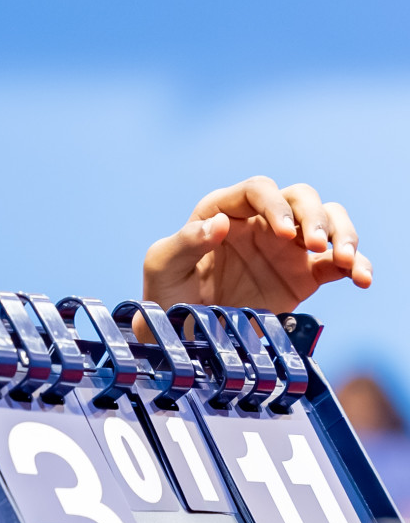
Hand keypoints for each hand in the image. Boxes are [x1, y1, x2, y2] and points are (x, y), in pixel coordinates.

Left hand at [143, 176, 371, 312]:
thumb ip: (186, 241)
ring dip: (344, 234)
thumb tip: (220, 223)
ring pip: (328, 222)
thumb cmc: (166, 292)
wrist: (182, 333)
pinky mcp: (304, 275)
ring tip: (346, 260)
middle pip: (302, 198)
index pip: (259, 190)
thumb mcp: (162, 264)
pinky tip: (362, 278)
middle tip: (313, 245)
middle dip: (315, 216)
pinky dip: (356, 266)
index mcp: (223, 209)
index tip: (285, 232)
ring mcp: (285, 247)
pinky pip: (337, 263)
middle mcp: (259, 221)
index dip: (275, 205)